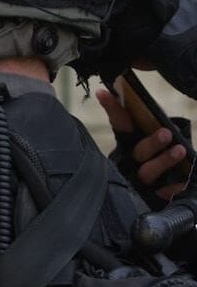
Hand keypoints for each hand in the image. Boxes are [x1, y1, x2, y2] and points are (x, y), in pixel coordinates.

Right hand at [96, 84, 188, 202]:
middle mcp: (131, 162)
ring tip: (180, 151)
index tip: (104, 92)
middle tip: (165, 133)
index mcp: (129, 144)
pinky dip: (171, 188)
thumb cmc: (158, 155)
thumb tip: (129, 89)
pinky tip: (181, 183)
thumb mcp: (153, 134)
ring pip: (148, 172)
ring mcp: (141, 181)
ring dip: (163, 161)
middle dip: (152, 143)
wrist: (162, 187)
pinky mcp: (153, 196)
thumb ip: (148, 118)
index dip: (112, 108)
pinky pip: (162, 194)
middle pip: (138, 152)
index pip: (120, 123)